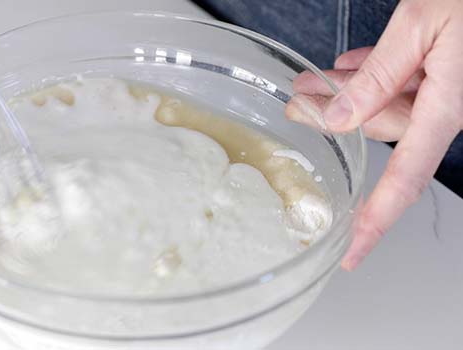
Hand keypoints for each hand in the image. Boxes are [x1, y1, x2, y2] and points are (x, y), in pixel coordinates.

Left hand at [286, 0, 462, 270]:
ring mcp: (453, 88)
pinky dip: (377, 74)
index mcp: (451, 106)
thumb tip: (340, 118)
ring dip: (349, 91)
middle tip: (295, 105)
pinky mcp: (452, 70)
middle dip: (333, 117)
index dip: (377, 220)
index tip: (353, 252)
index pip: (406, 179)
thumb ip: (380, 76)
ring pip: (390, 101)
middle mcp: (453, 106)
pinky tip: (351, 65)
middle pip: (382, 129)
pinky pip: (408, 81)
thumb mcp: (423, 25)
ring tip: (312, 80)